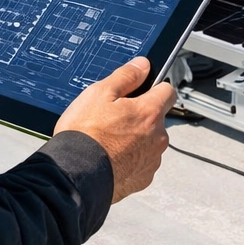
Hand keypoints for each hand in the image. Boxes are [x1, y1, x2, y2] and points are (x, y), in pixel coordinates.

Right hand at [55, 57, 176, 202]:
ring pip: (150, 142)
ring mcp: (152, 160)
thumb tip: (143, 65)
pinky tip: (110, 159)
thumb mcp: (99, 94)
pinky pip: (142, 164)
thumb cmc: (85, 135)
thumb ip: (126, 76)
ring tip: (109, 142)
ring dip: (137, 140)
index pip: (168, 91)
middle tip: (114, 120)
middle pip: (156, 119)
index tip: (142, 92)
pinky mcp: (143, 179)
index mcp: (150, 112)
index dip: (154, 89)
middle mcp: (158, 137)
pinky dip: (131, 160)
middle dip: (141, 117)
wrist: (75, 175)